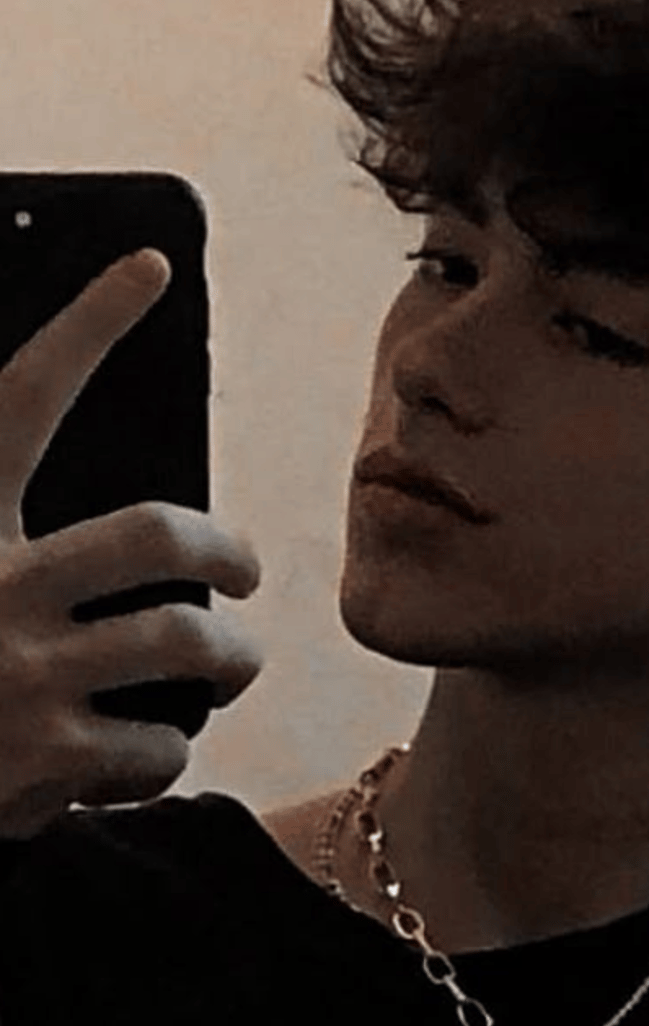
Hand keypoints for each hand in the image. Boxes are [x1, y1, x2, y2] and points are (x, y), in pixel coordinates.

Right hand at [0, 251, 262, 837]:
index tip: (150, 265)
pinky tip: (142, 759)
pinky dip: (165, 755)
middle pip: (156, 532)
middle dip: (229, 550)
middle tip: (249, 573)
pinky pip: (159, 744)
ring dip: (233, 660)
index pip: (22, 399)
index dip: (88, 325)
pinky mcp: (40, 760)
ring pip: (185, 639)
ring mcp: (16, 674)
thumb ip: (15, 546)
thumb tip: (132, 544)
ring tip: (234, 667)